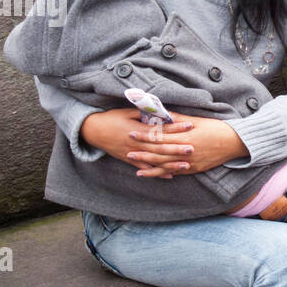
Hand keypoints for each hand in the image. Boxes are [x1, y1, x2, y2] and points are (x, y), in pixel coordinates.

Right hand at [80, 107, 196, 178]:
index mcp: (138, 129)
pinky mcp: (130, 160)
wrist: (93, 131)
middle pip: (160, 146)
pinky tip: (171, 176)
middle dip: (177, 147)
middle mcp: (137, 143)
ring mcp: (133, 153)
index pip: (160, 128)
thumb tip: (161, 111)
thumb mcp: (127, 112)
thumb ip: (144, 113)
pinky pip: (146, 168)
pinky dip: (158, 173)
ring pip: (155, 160)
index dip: (175, 127)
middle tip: (192, 148)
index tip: (189, 125)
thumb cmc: (112, 118)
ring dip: (171, 163)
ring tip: (186, 164)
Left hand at [126, 112, 247, 175]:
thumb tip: (162, 114)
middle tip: (128, 152)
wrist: (235, 143)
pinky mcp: (195, 169)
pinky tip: (155, 175)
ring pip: (166, 166)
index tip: (132, 133)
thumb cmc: (217, 128)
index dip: (145, 136)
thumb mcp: (197, 120)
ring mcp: (191, 162)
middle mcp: (186, 151)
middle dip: (143, 153)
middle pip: (160, 153)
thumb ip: (178, 119)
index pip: (161, 136)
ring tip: (137, 169)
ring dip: (151, 168)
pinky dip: (165, 174)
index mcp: (186, 136)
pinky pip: (177, 172)